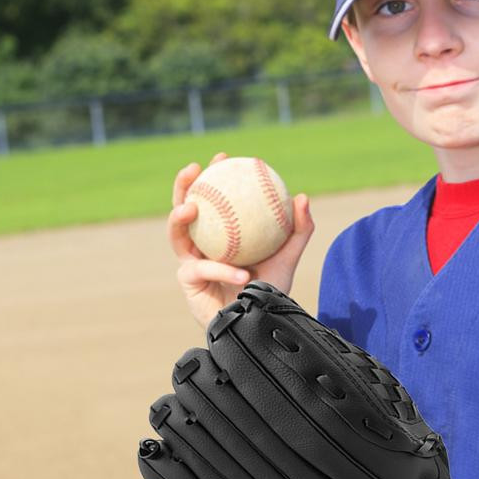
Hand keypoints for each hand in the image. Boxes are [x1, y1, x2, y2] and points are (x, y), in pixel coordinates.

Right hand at [167, 152, 314, 329]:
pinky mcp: (188, 282)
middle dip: (182, 185)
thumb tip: (302, 196)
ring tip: (191, 207)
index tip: (223, 157)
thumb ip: (298, 228)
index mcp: (220, 232)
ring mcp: (191, 262)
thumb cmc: (270, 287)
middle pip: (182, 208)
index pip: (213, 198)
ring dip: (178, 217)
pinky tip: (242, 273)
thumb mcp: (288, 255)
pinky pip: (204, 270)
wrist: (260, 321)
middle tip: (194, 169)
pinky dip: (223, 270)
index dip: (214, 175)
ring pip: (177, 235)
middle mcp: (201, 244)